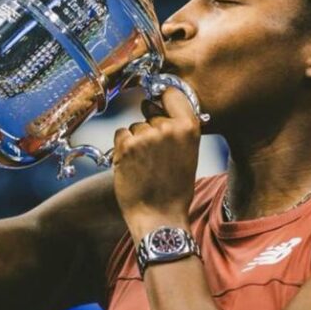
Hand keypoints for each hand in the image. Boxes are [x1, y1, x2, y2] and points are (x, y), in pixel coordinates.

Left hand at [112, 88, 200, 240]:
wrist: (160, 216)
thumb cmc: (174, 188)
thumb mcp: (189, 153)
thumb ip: (177, 128)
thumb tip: (152, 103)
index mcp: (189, 127)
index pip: (172, 93)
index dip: (163, 99)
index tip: (158, 103)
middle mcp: (168, 127)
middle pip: (151, 113)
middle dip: (150, 129)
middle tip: (155, 157)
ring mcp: (146, 135)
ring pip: (135, 126)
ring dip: (136, 141)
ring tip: (145, 165)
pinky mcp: (127, 145)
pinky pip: (121, 134)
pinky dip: (122, 148)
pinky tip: (132, 165)